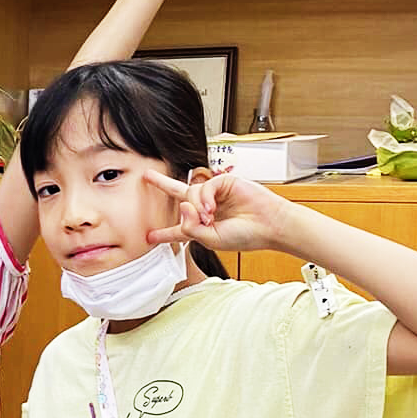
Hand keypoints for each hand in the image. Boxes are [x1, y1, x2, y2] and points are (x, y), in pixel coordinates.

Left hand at [142, 165, 288, 253]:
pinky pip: (205, 186)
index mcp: (203, 226)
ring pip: (190, 193)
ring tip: (209, 217)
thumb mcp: (211, 240)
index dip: (164, 233)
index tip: (149, 236)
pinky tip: (212, 209)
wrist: (270, 226)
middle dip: (162, 184)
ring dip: (196, 207)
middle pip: (179, 194)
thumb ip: (191, 228)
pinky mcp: (224, 183)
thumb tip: (181, 206)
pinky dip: (205, 198)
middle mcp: (207, 208)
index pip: (180, 229)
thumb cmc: (246, 235)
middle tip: (146, 177)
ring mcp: (215, 195)